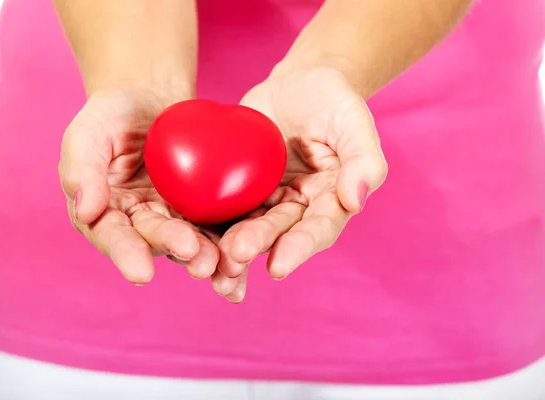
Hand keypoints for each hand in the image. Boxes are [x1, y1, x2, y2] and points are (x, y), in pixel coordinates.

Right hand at [59, 88, 218, 283]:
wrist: (149, 97)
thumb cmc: (111, 114)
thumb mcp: (87, 132)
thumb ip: (82, 169)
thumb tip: (85, 212)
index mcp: (105, 212)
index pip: (112, 235)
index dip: (126, 253)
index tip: (141, 273)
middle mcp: (138, 221)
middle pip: (156, 238)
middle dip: (174, 248)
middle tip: (194, 256)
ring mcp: (172, 215)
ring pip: (189, 237)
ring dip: (205, 253)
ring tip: (220, 261)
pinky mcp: (200, 205)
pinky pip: (215, 220)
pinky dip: (228, 235)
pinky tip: (242, 250)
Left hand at [212, 66, 387, 301]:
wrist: (299, 83)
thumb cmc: (333, 101)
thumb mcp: (355, 122)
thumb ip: (364, 160)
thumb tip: (356, 202)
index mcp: (330, 201)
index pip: (318, 228)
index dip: (299, 248)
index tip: (278, 266)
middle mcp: (298, 208)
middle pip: (278, 232)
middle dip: (257, 244)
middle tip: (235, 255)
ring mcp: (267, 199)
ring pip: (248, 226)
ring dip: (229, 245)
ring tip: (210, 259)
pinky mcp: (240, 187)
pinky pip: (224, 207)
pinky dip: (208, 224)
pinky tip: (188, 237)